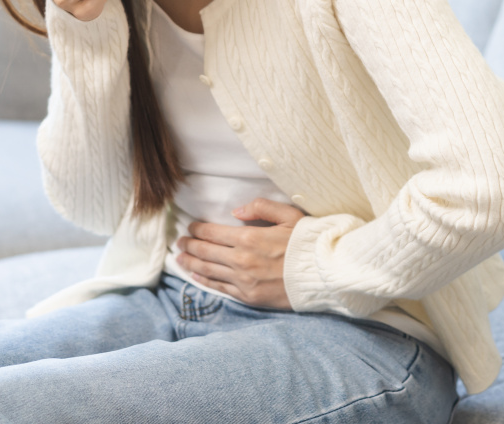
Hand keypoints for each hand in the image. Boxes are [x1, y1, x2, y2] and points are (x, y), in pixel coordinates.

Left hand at [176, 198, 304, 308]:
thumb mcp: (289, 215)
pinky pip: (220, 288)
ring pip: (208, 270)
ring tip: (180, 257)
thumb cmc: (307, 243)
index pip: (213, 232)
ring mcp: (244, 281)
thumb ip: (261, 207)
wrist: (323, 276)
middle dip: (190, 244)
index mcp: (249, 237)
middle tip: (180, 241)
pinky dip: (204, 281)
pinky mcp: (249, 297)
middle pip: (206, 251)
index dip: (198, 229)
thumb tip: (236, 211)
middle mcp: (242, 260)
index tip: (190, 227)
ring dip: (191, 262)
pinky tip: (195, 276)